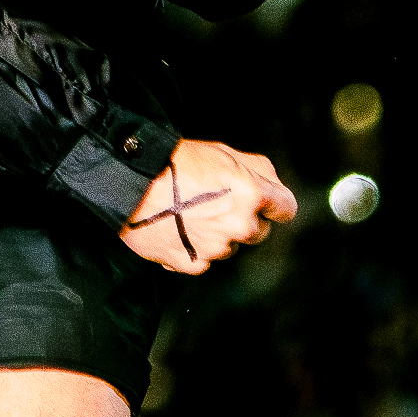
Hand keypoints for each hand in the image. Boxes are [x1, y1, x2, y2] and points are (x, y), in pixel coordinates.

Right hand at [119, 138, 296, 273]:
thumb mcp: (223, 152)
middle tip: (215, 202)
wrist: (131, 182)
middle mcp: (240, 225)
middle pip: (258, 231)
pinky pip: (204, 259)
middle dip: (244, 218)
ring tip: (190, 212)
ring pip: (230, 246)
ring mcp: (217, 249)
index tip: (265, 202)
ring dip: (218, 234)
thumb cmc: (175, 163)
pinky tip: (178, 227)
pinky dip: (195, 247)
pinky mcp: (194, 264)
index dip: (274, 203)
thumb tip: (273, 185)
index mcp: (252, 194)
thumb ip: (257, 169)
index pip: (286, 208)